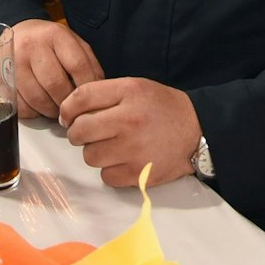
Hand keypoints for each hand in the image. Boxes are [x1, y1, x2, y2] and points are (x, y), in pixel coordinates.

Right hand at [10, 18, 103, 118]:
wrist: (16, 35)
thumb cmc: (48, 43)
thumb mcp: (72, 44)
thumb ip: (88, 64)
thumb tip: (98, 91)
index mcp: (56, 35)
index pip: (78, 66)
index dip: (87, 88)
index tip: (90, 100)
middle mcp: (32, 45)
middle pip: (56, 85)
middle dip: (68, 104)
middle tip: (72, 109)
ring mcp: (13, 62)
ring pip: (38, 99)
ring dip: (51, 110)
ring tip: (56, 108)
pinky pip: (21, 106)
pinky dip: (33, 112)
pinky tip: (38, 105)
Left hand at [60, 77, 199, 187]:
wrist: (197, 131)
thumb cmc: (162, 108)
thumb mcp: (135, 87)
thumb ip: (104, 94)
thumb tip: (70, 112)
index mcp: (128, 92)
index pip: (81, 98)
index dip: (67, 109)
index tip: (67, 117)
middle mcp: (130, 120)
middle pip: (80, 131)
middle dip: (77, 134)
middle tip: (87, 134)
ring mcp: (134, 149)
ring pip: (90, 156)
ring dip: (95, 152)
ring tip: (111, 146)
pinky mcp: (139, 174)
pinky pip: (105, 176)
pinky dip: (110, 171)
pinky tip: (123, 160)